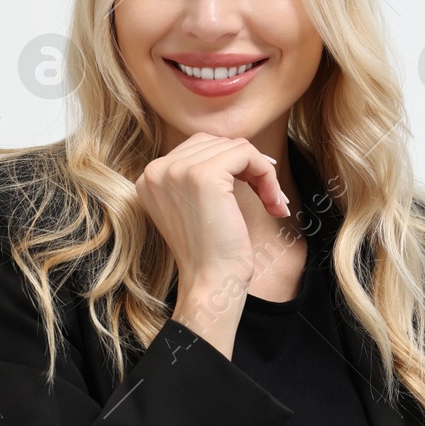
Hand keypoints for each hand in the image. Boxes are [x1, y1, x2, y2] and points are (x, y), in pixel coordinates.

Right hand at [135, 134, 287, 354]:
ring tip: (272, 203)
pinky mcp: (204, 174)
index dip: (232, 164)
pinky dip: (267, 175)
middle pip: (216, 143)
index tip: (255, 187)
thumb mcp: (194, 208)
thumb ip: (198, 176)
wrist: (210, 283)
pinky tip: (273, 202)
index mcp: (150, 177)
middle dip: (248, 166)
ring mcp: (178, 170)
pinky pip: (247, 154)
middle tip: (269, 196)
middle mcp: (157, 169)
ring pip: (235, 147)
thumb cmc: (209, 253)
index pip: (198, 147)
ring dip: (262, 173)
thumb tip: (237, 148)